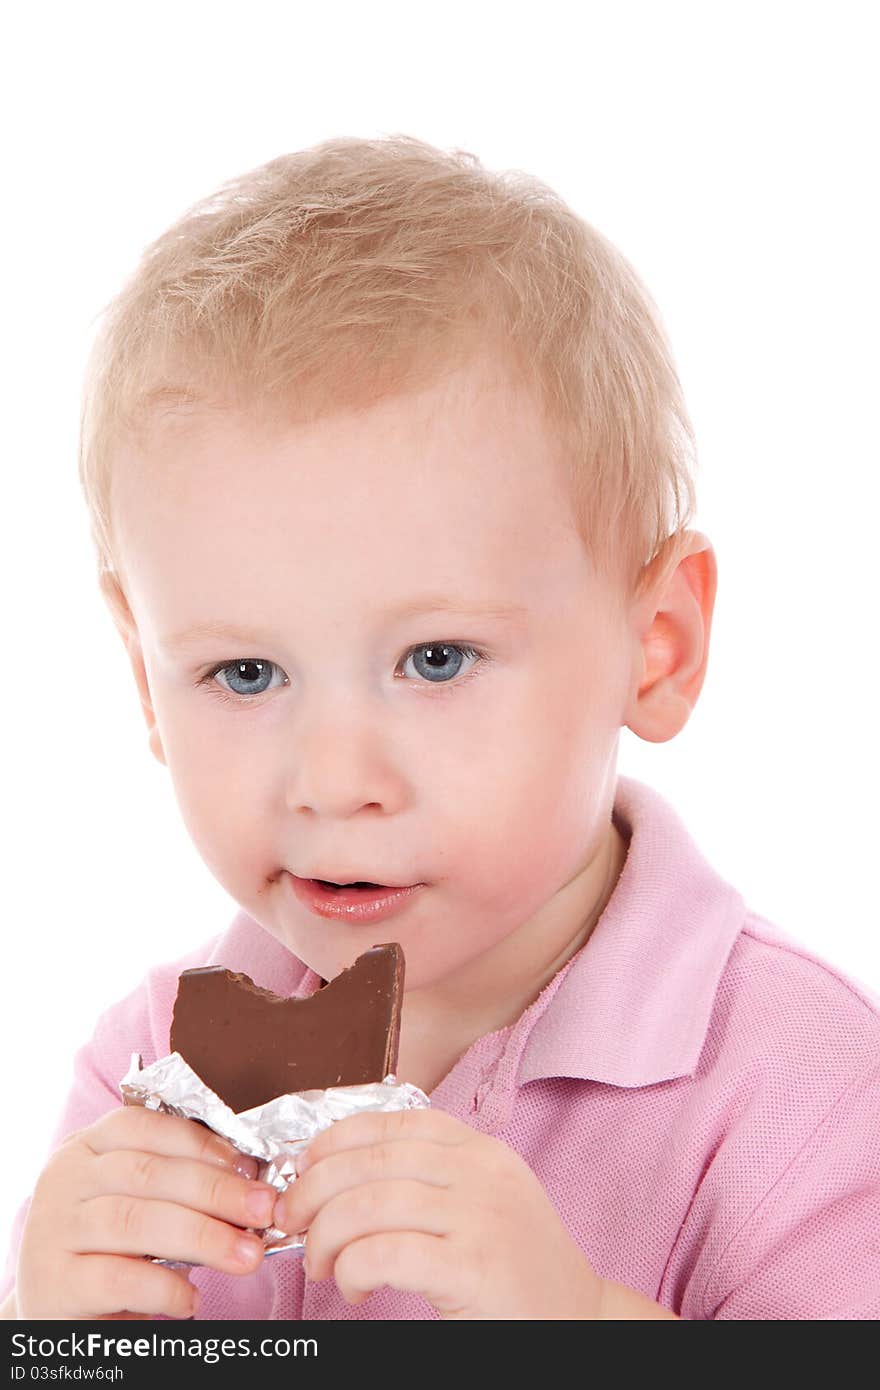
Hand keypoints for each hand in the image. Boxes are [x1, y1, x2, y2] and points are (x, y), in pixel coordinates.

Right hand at [16, 1107, 276, 1318]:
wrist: (52, 1305)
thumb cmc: (105, 1245)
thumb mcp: (131, 1199)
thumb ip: (175, 1183)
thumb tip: (250, 1184)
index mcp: (86, 1146)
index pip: (144, 1126)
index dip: (200, 1143)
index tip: (248, 1165)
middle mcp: (64, 1180)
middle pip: (148, 1174)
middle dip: (215, 1191)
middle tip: (263, 1209)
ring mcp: (52, 1230)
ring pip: (136, 1221)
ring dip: (203, 1237)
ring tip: (247, 1255)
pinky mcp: (53, 1284)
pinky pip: (118, 1278)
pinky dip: (164, 1287)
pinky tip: (193, 1299)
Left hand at [274, 1108, 602, 1318]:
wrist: (579, 1322)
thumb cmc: (517, 1267)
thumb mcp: (484, 1200)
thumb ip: (430, 1178)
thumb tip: (336, 1173)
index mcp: (480, 1149)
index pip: (393, 1120)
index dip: (335, 1139)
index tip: (304, 1165)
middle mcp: (481, 1172)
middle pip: (369, 1160)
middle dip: (313, 1190)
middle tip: (295, 1224)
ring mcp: (480, 1217)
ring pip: (368, 1204)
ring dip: (325, 1237)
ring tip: (322, 1266)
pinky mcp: (473, 1267)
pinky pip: (385, 1253)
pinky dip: (352, 1269)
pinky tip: (354, 1289)